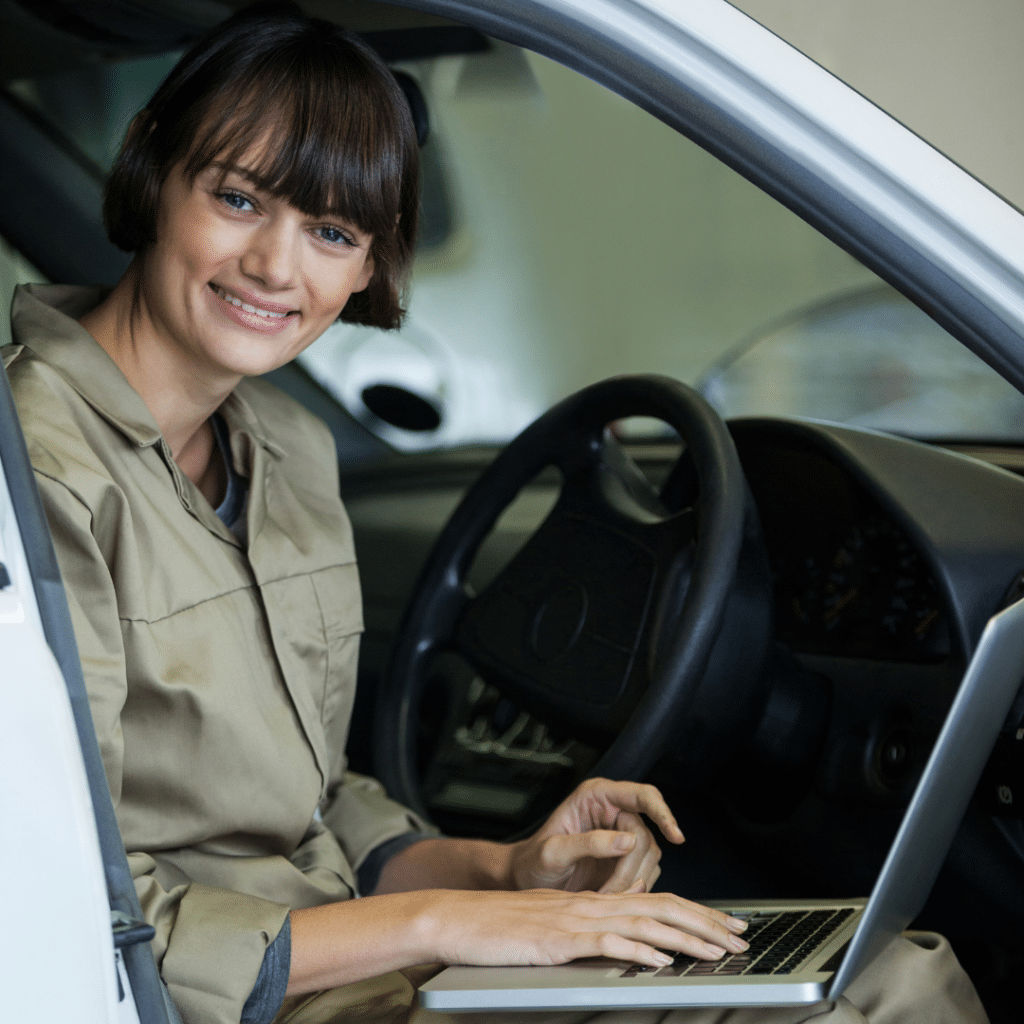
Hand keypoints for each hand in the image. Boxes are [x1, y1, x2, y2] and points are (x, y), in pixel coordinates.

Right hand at [287, 882, 749, 995]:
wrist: (457, 918)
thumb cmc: (499, 929)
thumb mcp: (551, 928)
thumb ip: (586, 933)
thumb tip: (622, 946)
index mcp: (590, 901)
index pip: (654, 902)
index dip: (695, 912)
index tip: (726, 925)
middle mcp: (589, 904)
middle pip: (659, 906)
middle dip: (705, 921)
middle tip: (740, 937)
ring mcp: (575, 919)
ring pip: (642, 922)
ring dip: (685, 936)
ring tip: (717, 949)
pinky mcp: (558, 939)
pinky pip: (605, 943)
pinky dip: (637, 950)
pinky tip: (659, 959)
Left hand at [507, 777, 684, 893]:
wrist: (528, 882)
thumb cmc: (533, 861)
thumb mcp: (553, 851)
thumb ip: (589, 843)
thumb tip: (628, 840)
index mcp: (596, 797)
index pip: (641, 796)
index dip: (662, 813)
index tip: (675, 835)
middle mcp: (612, 812)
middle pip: (647, 835)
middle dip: (632, 868)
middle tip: (610, 891)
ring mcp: (620, 836)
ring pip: (650, 857)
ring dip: (633, 881)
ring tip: (606, 896)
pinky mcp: (624, 860)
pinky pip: (645, 873)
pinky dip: (634, 890)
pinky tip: (613, 898)